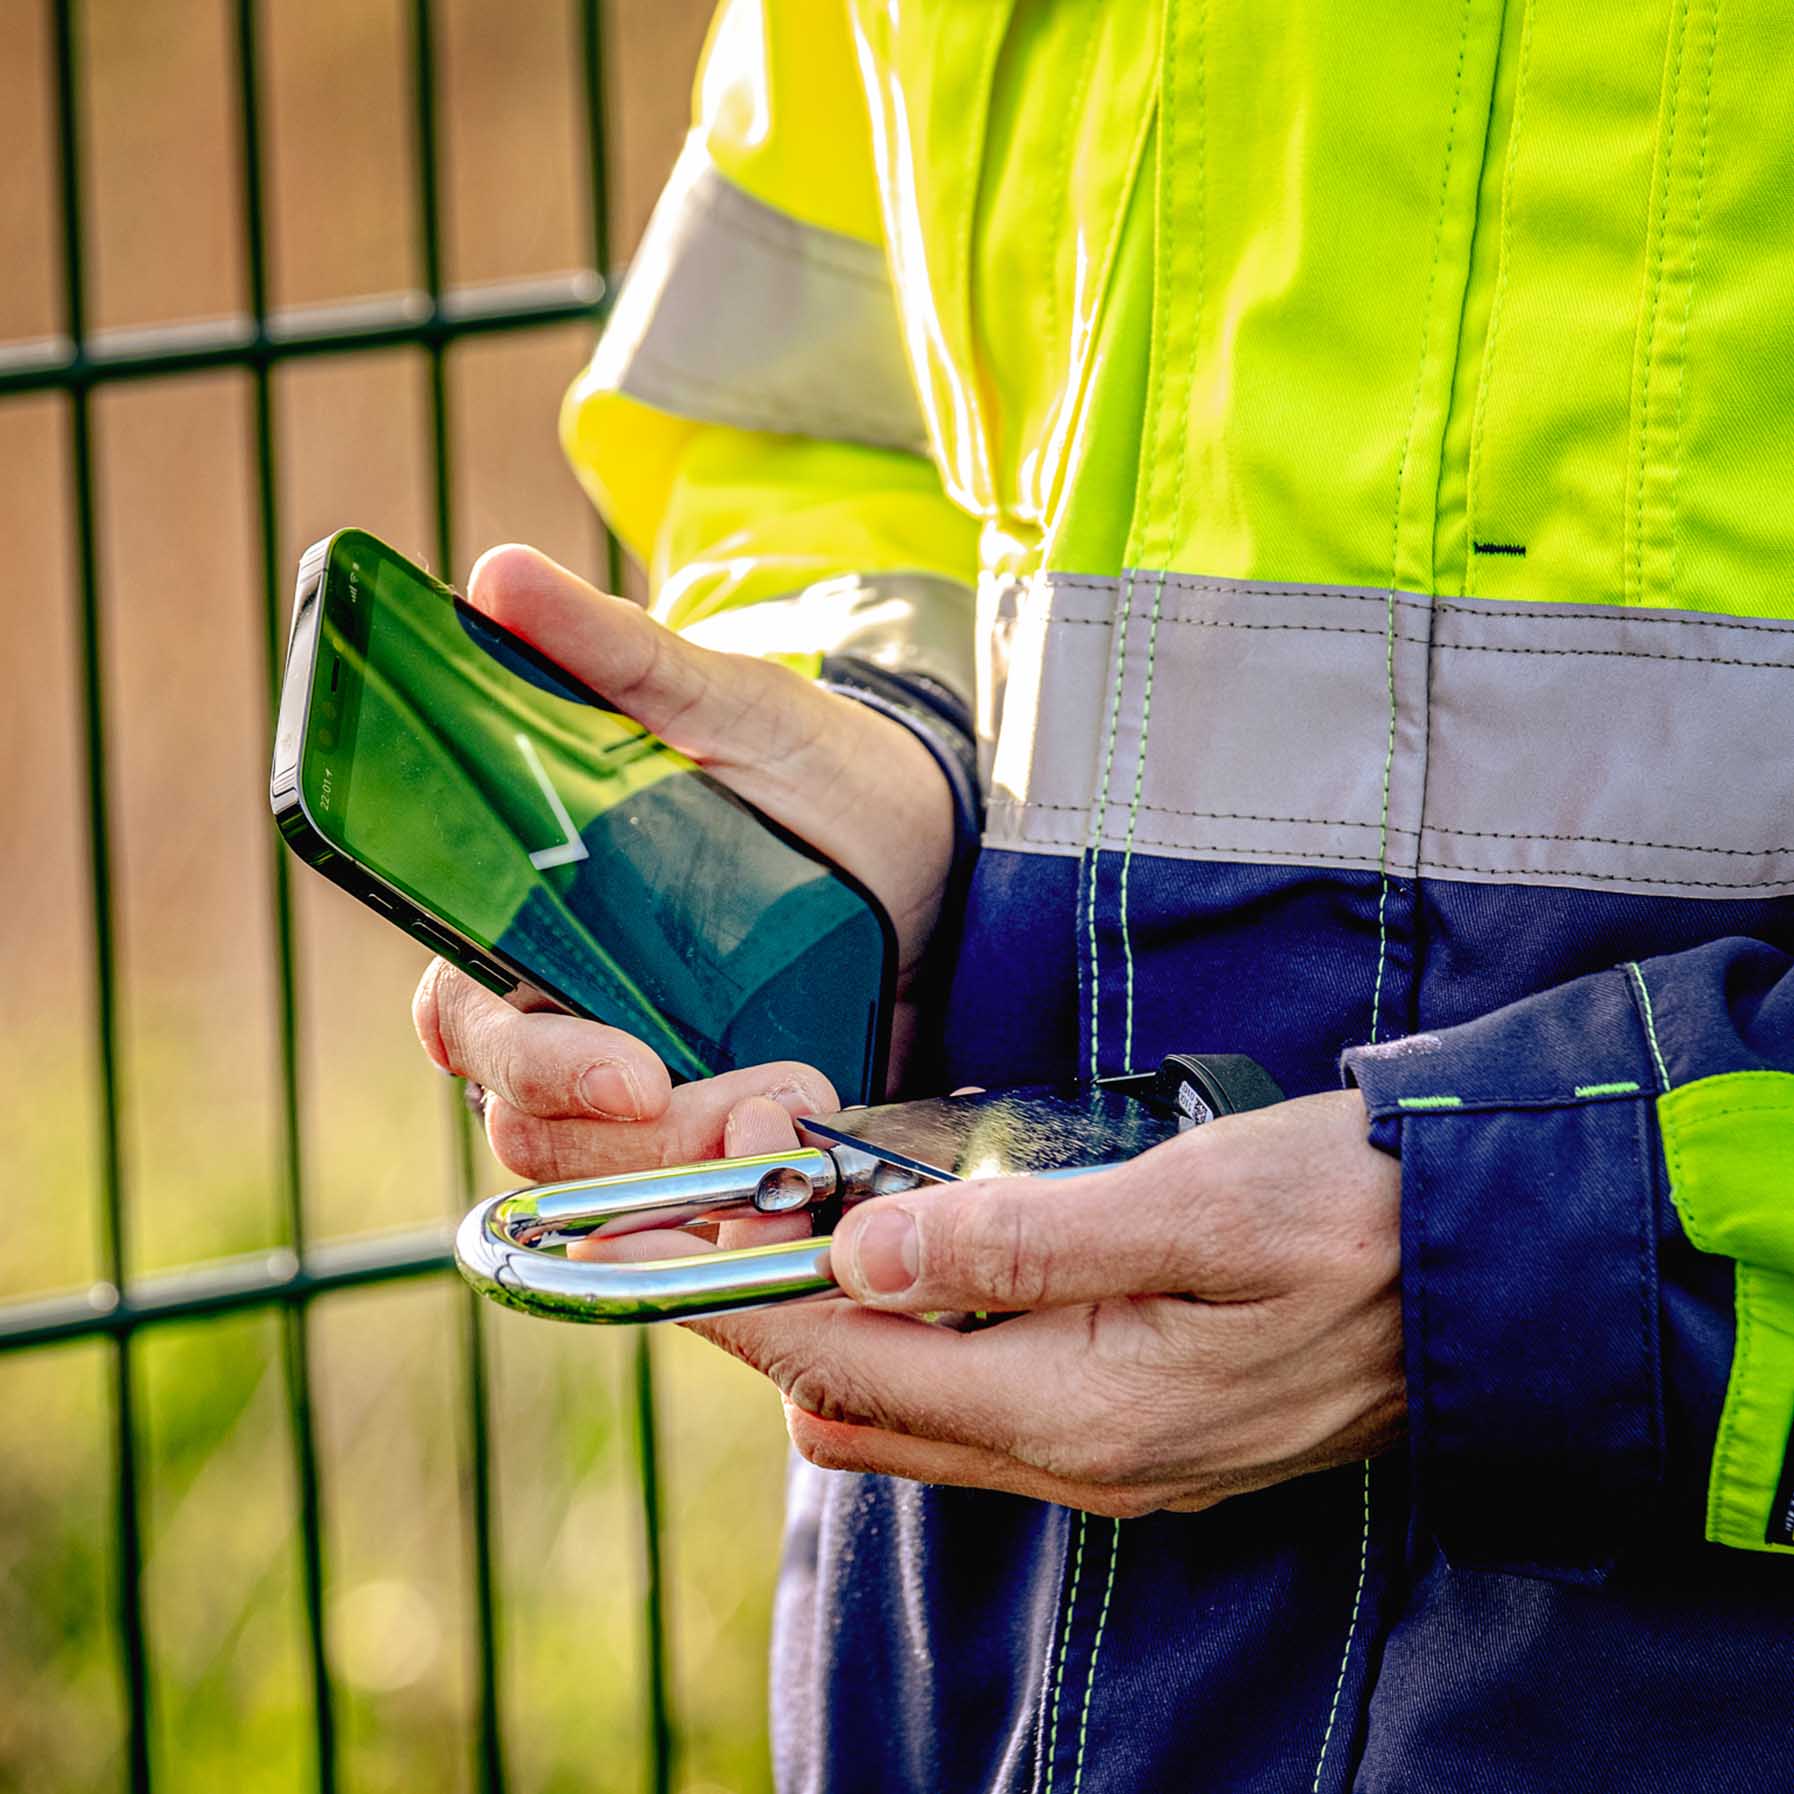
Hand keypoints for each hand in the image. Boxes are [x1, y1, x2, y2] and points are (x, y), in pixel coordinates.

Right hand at [410, 544, 954, 1180]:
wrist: (954, 848)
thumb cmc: (826, 767)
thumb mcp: (736, 712)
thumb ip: (621, 661)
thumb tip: (494, 576)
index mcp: (545, 929)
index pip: (465, 1022)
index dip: (522, 1061)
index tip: (625, 1067)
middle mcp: (581, 1019)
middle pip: (527, 1129)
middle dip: (631, 1140)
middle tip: (753, 1098)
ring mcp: (659, 1086)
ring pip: (609, 1186)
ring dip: (692, 1177)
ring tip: (801, 1109)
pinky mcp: (734, 1131)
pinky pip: (697, 1211)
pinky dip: (736, 1212)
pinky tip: (809, 1169)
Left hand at [669, 1089, 1403, 1514]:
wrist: (1487, 1272)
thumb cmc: (1352, 1216)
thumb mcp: (1193, 1206)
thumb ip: (1026, 1236)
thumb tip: (871, 1247)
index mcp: (1078, 1408)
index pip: (844, 1367)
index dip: (732, 1303)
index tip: (645, 1242)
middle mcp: (1073, 1459)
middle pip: (852, 1408)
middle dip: (760, 1318)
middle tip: (713, 1212)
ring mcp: (1102, 1458)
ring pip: (902, 1419)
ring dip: (829, 1335)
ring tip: (793, 1226)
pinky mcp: (1129, 1432)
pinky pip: (966, 1411)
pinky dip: (904, 1349)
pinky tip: (905, 1269)